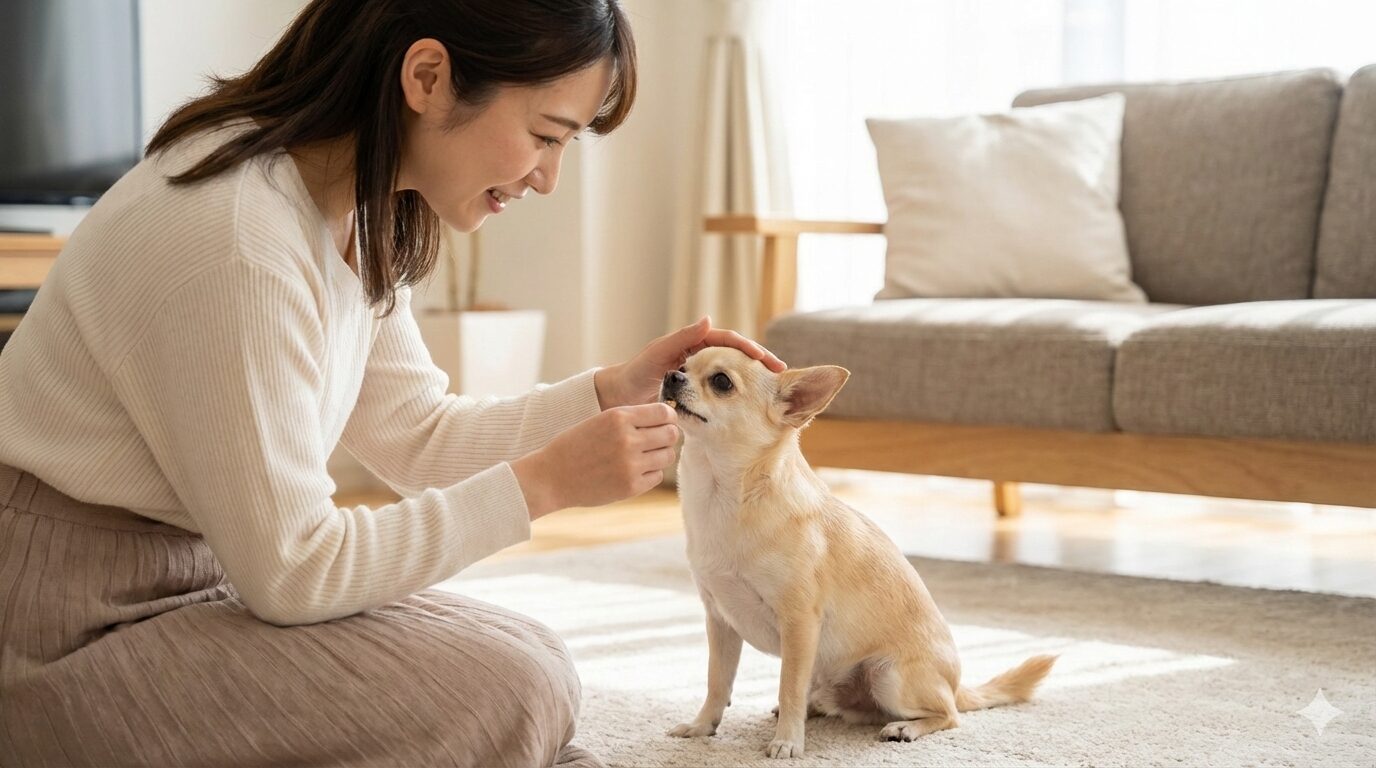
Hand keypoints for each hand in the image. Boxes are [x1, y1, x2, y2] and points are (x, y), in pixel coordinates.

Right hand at [510, 403, 679, 519]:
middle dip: (667, 436)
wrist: (551, 476)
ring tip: (643, 456)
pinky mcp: (631, 487)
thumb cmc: (576, 445)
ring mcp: (631, 465)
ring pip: (667, 456)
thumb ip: (631, 418)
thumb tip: (668, 418)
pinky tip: (633, 471)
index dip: (667, 417)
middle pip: (671, 434)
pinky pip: (657, 475)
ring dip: (659, 455)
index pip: (664, 412)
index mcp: (619, 417)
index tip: (662, 423)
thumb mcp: (601, 420)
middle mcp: (628, 439)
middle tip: (656, 441)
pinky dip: (650, 473)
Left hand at [595, 316, 786, 408]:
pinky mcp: (697, 394)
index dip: (750, 350)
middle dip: (760, 363)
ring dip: (753, 381)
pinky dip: (738, 396)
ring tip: (773, 390)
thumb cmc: (636, 372)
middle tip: (780, 374)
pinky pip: (722, 393)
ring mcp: (701, 376)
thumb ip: (683, 337)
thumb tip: (710, 318)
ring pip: (733, 376)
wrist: (620, 396)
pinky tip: (751, 405)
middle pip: (738, 357)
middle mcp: (701, 357)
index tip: (766, 360)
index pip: (730, 341)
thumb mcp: (660, 353)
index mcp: (695, 343)